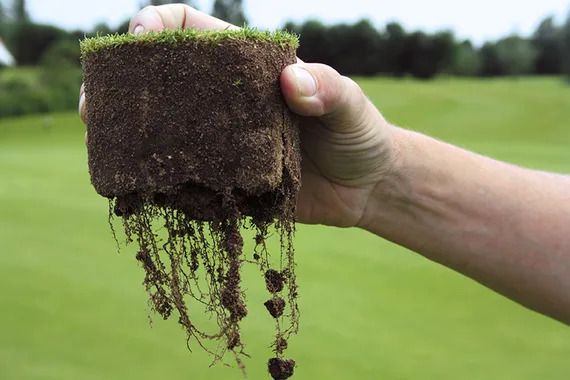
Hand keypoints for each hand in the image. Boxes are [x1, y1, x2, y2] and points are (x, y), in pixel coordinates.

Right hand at [79, 4, 396, 227]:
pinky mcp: (226, 187)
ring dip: (129, 143)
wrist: (366, 188)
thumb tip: (292, 84)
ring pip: (162, 138)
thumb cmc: (359, 134)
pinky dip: (161, 189)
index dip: (159, 26)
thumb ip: (329, 89)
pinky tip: (141, 193)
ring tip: (105, 150)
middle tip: (95, 107)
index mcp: (247, 70)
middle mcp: (225, 106)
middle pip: (160, 87)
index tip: (139, 39)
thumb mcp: (352, 105)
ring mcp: (221, 148)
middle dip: (122, 90)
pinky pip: (184, 186)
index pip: (192, 33)